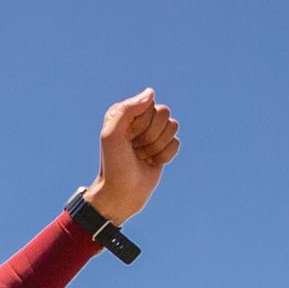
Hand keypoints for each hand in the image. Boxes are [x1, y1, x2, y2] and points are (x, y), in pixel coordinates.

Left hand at [78, 89, 180, 223]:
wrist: (121, 193)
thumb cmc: (114, 165)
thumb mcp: (112, 135)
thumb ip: (127, 110)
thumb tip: (151, 93)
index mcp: (126, 112)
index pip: (150, 105)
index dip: (141, 124)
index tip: (127, 139)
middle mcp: (140, 119)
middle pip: (164, 113)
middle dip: (151, 135)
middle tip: (135, 149)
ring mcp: (153, 133)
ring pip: (173, 127)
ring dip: (157, 146)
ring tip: (142, 156)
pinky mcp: (163, 148)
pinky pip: (176, 143)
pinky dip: (165, 156)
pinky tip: (151, 163)